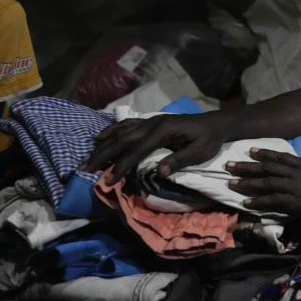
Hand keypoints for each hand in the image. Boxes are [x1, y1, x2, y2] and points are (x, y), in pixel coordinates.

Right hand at [83, 113, 226, 183]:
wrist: (215, 123)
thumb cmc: (209, 140)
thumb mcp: (199, 152)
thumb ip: (179, 160)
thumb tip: (159, 172)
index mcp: (164, 131)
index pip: (137, 150)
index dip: (122, 166)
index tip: (108, 180)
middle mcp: (153, 123)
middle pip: (123, 140)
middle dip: (103, 155)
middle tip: (85, 169)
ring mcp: (151, 121)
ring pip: (122, 132)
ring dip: (103, 144)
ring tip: (87, 157)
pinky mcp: (151, 122)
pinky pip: (127, 125)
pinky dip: (112, 130)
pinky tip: (100, 137)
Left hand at [227, 148, 300, 220]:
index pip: (280, 157)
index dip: (264, 154)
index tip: (250, 150)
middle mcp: (298, 173)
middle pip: (268, 169)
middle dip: (247, 167)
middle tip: (228, 165)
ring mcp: (297, 188)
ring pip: (267, 184)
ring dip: (247, 183)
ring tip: (230, 182)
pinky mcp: (299, 203)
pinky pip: (274, 202)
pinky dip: (260, 201)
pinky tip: (247, 202)